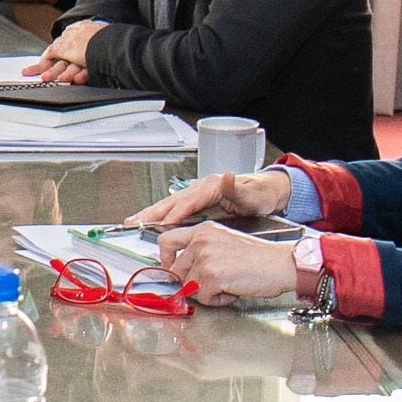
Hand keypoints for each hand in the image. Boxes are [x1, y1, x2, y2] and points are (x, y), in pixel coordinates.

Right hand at [29, 22, 101, 83]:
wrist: (114, 47)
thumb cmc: (91, 41)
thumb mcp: (64, 45)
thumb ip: (53, 50)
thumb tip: (45, 56)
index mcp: (73, 32)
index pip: (54, 49)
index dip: (44, 61)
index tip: (32, 71)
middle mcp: (81, 42)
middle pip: (63, 59)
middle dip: (53, 70)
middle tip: (44, 79)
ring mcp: (91, 52)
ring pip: (74, 66)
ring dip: (66, 74)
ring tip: (61, 80)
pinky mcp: (100, 61)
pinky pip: (87, 70)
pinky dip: (82, 75)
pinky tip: (78, 79)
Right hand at [130, 169, 288, 231]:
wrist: (267, 191)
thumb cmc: (259, 194)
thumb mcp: (251, 194)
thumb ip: (236, 188)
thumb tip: (226, 177)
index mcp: (210, 186)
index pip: (187, 202)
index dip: (173, 214)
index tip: (160, 224)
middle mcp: (201, 188)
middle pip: (172, 202)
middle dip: (152, 211)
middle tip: (134, 221)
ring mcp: (198, 195)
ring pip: (170, 205)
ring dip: (152, 213)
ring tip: (134, 221)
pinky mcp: (198, 202)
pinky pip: (176, 209)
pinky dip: (161, 215)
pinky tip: (152, 221)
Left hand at [157, 222, 317, 308]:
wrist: (280, 264)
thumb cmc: (258, 257)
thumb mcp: (224, 241)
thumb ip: (201, 250)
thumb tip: (181, 269)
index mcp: (202, 230)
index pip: (165, 241)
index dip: (164, 259)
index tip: (170, 269)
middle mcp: (200, 241)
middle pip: (175, 271)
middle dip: (191, 283)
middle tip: (213, 283)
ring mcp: (204, 258)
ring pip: (188, 287)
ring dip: (206, 292)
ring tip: (227, 284)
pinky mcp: (212, 277)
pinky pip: (203, 298)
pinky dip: (217, 300)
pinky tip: (232, 291)